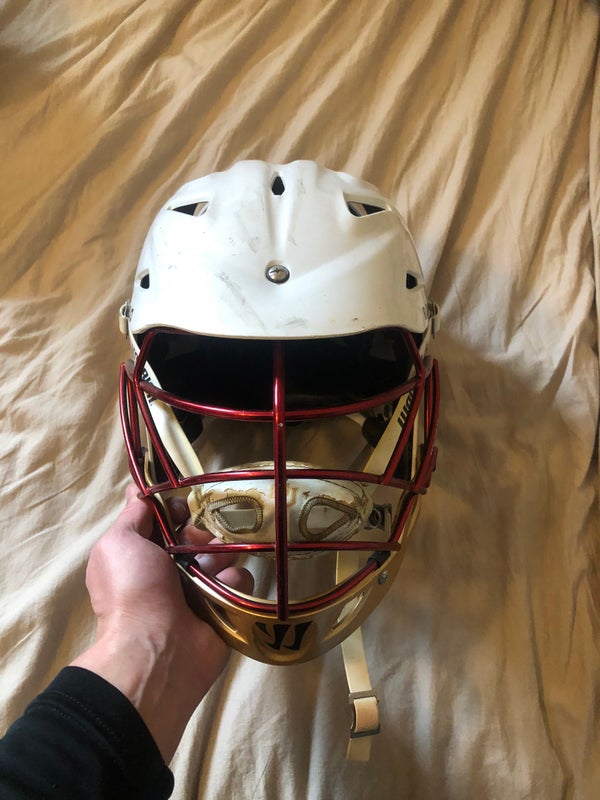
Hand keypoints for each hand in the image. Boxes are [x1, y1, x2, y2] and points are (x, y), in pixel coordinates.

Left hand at [72, 484, 249, 762]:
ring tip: (207, 571)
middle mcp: (171, 572)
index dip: (174, 508)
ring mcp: (200, 590)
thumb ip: (133, 513)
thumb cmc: (131, 590)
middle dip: (199, 532)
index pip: (166, 519)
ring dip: (218, 556)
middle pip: (198, 533)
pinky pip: (241, 580)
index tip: (179, 508)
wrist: (155, 650)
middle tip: (193, 543)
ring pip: (223, 554)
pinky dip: (232, 583)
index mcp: (143, 556)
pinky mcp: (226, 607)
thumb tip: (140, 487)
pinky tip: (220, 591)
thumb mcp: (119, 542)